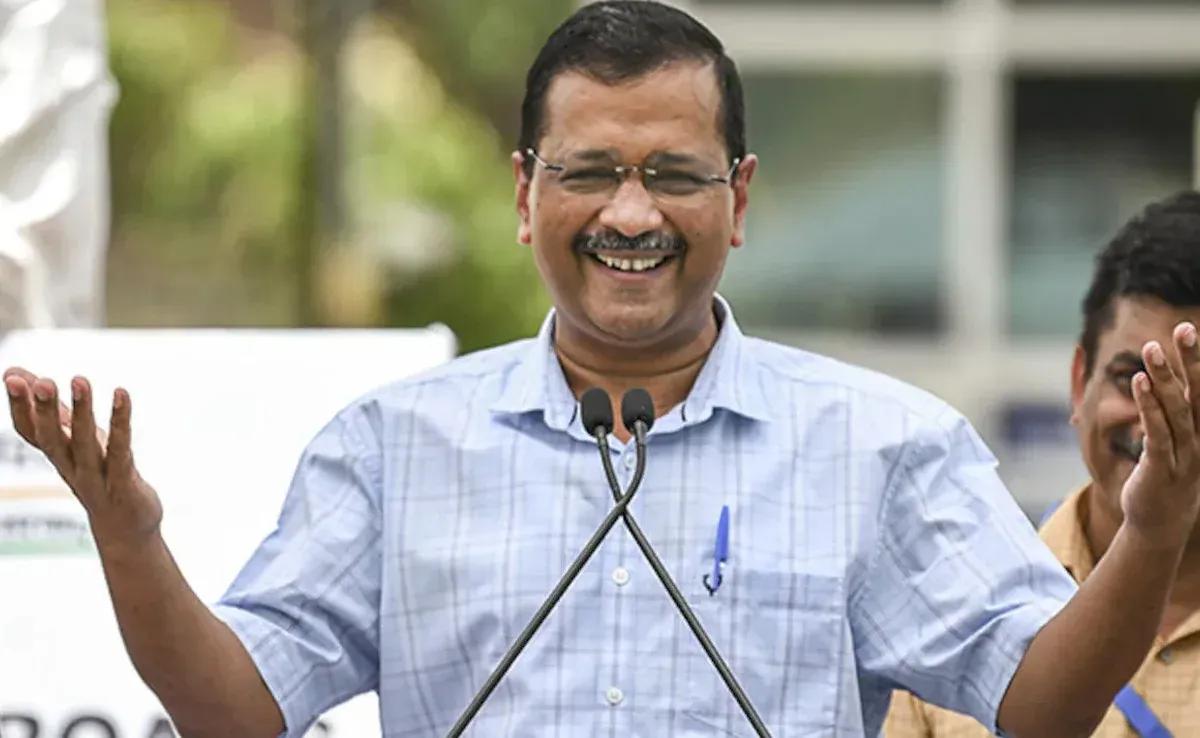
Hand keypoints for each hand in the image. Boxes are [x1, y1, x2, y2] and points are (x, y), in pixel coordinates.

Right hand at [4, 367, 162, 549]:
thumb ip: (50, 409)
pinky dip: (121, 422)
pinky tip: (122, 395)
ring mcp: (96, 477)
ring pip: (85, 443)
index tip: (10, 376)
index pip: (29, 432)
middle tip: (43, 381)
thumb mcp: (72, 440)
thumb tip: (13, 371)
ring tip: (80, 380)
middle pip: (52, 438)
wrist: (125, 528)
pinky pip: (121, 450)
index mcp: (57, 455)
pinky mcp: (123, 482)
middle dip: (44, 410)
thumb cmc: (98, 474)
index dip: (19, 406)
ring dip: (81, 412)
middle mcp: (71, 466)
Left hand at [1120, 322, 1199, 548]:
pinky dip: (1149, 407)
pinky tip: (1140, 383)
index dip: (1197, 361)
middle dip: (1192, 361)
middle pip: (1198, 394)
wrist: (1161, 524)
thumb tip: (1162, 381)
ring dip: (1165, 378)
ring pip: (1176, 410)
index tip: (1187, 328)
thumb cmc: (1167, 476)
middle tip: (1183, 328)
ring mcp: (1184, 455)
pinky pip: (1157, 433)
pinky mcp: (1162, 468)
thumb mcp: (1176, 442)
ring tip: (1151, 349)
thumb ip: (1171, 412)